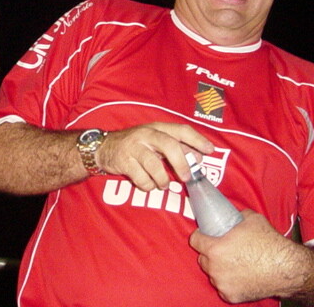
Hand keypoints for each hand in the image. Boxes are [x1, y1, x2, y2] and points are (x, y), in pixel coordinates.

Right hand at [96, 122, 213, 190]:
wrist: (103, 148)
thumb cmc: (136, 145)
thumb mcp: (155, 142)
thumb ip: (176, 147)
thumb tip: (198, 157)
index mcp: (157, 128)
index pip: (181, 130)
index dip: (197, 140)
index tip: (210, 150)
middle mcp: (146, 134)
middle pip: (169, 145)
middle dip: (181, 163)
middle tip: (186, 177)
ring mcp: (134, 147)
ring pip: (155, 165)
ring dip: (162, 180)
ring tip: (162, 184)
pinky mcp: (124, 161)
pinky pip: (141, 178)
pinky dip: (147, 185)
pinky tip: (147, 184)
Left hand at [189, 210, 304, 302]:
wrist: (287, 268)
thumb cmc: (269, 243)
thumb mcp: (251, 218)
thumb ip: (236, 216)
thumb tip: (232, 214)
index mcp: (215, 249)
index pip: (194, 240)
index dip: (200, 235)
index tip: (205, 234)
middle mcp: (215, 268)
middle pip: (203, 258)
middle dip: (210, 253)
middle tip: (222, 249)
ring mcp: (222, 284)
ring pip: (213, 274)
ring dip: (218, 268)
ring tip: (232, 262)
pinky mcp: (231, 296)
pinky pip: (223, 287)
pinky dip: (228, 282)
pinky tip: (238, 275)